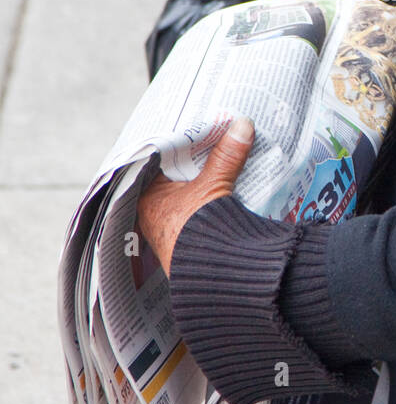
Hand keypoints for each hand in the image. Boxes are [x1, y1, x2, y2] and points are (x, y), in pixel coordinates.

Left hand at [137, 117, 254, 276]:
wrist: (217, 277)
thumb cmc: (198, 232)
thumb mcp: (213, 187)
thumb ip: (226, 156)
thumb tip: (242, 126)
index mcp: (146, 198)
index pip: (156, 162)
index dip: (174, 145)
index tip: (188, 126)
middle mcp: (152, 213)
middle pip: (171, 177)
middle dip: (190, 160)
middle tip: (207, 134)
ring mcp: (170, 228)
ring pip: (185, 193)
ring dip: (201, 179)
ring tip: (218, 153)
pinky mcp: (187, 240)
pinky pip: (196, 209)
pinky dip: (208, 197)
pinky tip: (223, 183)